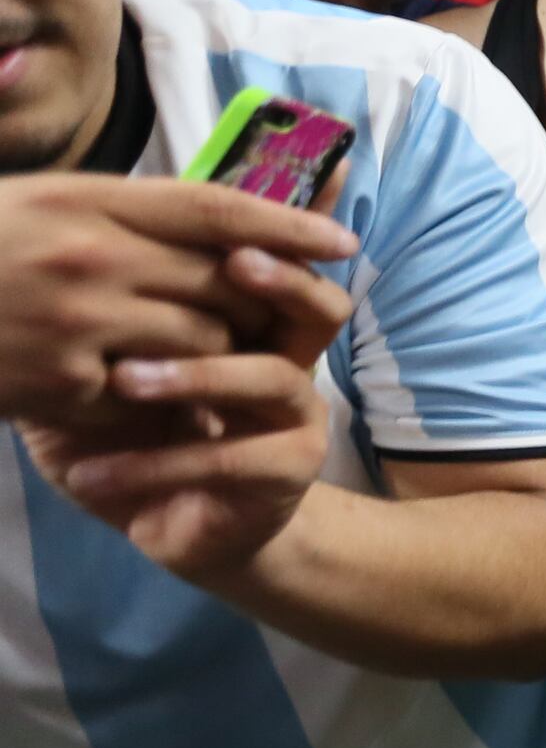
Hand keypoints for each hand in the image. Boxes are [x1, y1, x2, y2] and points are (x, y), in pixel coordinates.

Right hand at [0, 174, 356, 425]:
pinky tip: (156, 395)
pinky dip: (159, 396)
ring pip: (200, 342)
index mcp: (88, 200)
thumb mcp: (47, 202)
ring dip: (219, 353)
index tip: (343, 241)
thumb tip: (222, 221)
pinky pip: (146, 393)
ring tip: (224, 357)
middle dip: (261, 302)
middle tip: (284, 316)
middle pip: (224, 281)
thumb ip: (129, 210)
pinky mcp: (58, 385)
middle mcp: (91, 257)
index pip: (218, 208)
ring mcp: (76, 323)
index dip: (290, 225)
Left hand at [18, 241, 351, 585]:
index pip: (273, 261)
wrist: (177, 526)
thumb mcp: (93, 383)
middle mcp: (289, 359)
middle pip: (316, 305)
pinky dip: (154, 466)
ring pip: (267, 376)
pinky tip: (91, 476)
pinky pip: (231, 458)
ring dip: (195, 374)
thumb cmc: (134, 443)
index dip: (257, 232)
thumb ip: (83, 336)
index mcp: (247, 324)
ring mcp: (297, 413)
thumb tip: (27, 284)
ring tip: (122, 380)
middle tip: (226, 266)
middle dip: (273, 281)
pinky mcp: (290, 468)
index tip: (193, 221)